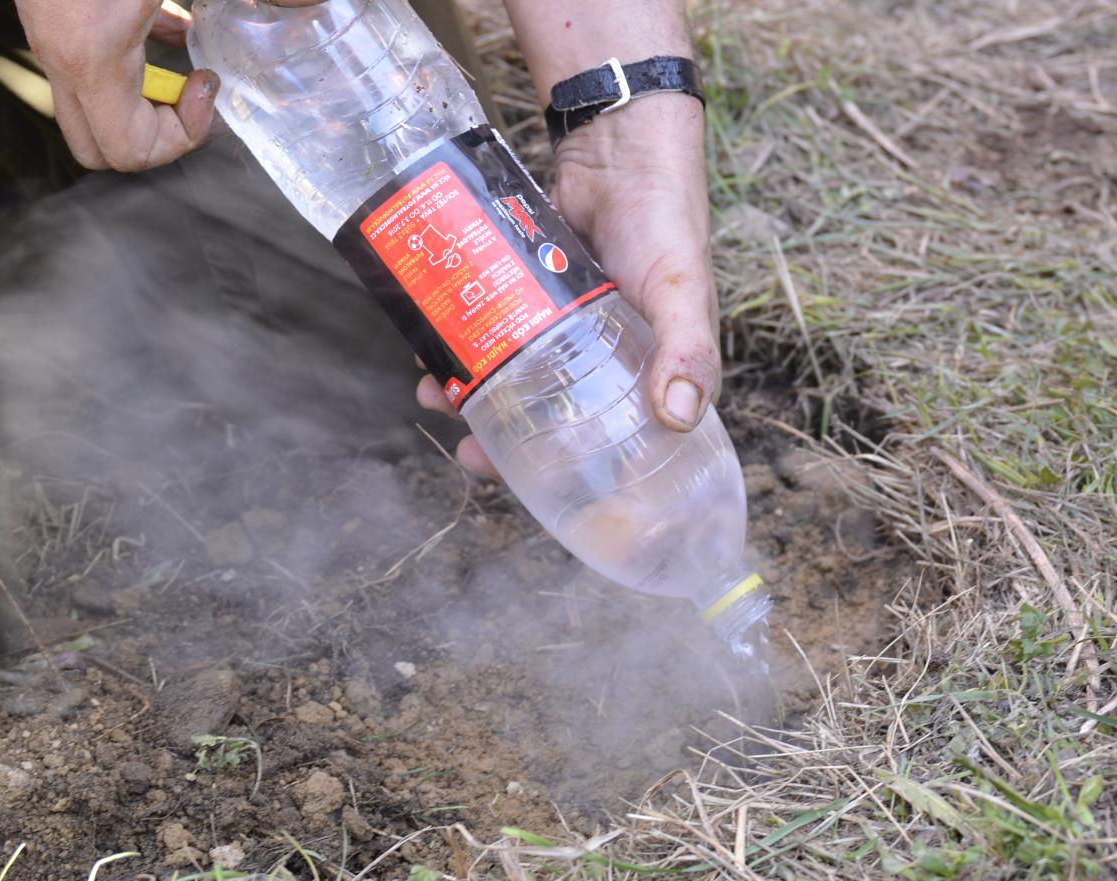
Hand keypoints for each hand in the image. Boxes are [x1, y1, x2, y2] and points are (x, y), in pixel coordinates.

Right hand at [12, 0, 222, 170]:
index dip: (183, 135)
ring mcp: (51, 41)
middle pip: (101, 150)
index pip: (130, 152)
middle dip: (159, 137)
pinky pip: (93, 71)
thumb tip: (282, 9)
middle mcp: (62, 58)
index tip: (205, 89)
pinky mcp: (53, 19)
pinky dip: (135, 67)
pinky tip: (174, 32)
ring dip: (149, 103)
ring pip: (95, 111)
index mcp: (91, 58)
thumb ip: (225, 7)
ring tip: (189, 72)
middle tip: (194, 100)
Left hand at [418, 94, 719, 476]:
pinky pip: (490, 331)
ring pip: (511, 378)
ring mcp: (560, 330)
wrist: (620, 146)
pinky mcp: (526, 296)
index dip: (578, 480)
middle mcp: (604, 361)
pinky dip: (460, 344)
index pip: (616, 449)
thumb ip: (687, 351)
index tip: (539, 498)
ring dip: (471, 393)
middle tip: (469, 454)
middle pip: (551, 421)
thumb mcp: (682, 291)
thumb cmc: (666, 222)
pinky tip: (429, 349)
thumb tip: (678, 418)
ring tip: (435, 393)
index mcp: (648, 377)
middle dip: (506, 443)